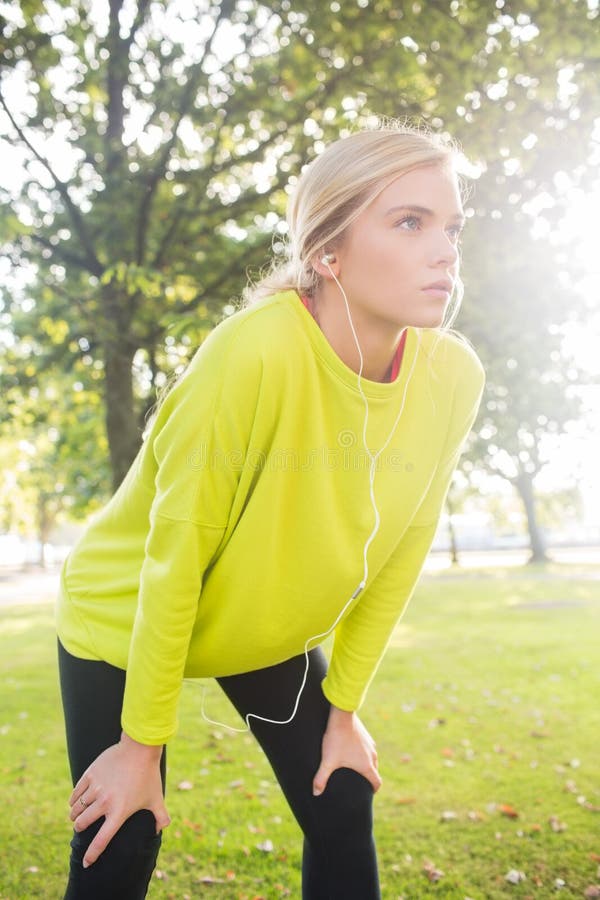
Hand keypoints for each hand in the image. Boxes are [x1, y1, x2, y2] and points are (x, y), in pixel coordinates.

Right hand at [68, 731, 169, 867]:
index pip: (102, 841)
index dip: (92, 854)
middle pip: (83, 823)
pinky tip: (74, 801)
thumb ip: (161, 817)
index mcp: (119, 812)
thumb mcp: (156, 797)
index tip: (85, 863)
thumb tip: (160, 830)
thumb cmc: (149, 774)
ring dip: (75, 814)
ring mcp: (96, 788)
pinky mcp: (90, 774)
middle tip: (79, 828)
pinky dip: (73, 800)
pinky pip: (76, 792)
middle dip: (79, 828)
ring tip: (76, 816)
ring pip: (77, 808)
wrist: (139, 748)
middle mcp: (105, 802)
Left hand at [312, 706, 381, 796]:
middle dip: (369, 778)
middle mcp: (372, 755)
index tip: (368, 793)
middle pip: (375, 771)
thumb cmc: (336, 739)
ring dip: (367, 764)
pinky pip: (368, 748)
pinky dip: (363, 753)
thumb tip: (316, 793)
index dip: (373, 790)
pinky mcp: (366, 735)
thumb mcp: (328, 760)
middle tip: (359, 782)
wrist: (342, 715)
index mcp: (367, 765)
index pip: (377, 782)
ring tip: (355, 767)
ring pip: (372, 758)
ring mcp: (370, 744)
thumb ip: (321, 778)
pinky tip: (352, 751)